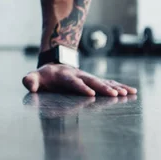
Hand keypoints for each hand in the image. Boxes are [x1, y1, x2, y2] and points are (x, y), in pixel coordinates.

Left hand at [22, 63, 136, 96]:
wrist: (54, 66)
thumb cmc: (44, 76)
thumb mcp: (35, 77)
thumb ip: (31, 80)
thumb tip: (29, 85)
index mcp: (63, 75)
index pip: (72, 81)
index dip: (80, 87)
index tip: (90, 93)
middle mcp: (78, 75)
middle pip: (91, 80)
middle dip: (102, 87)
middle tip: (114, 94)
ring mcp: (87, 77)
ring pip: (102, 81)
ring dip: (114, 87)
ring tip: (126, 93)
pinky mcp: (94, 81)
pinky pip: (109, 82)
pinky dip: (120, 86)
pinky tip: (131, 91)